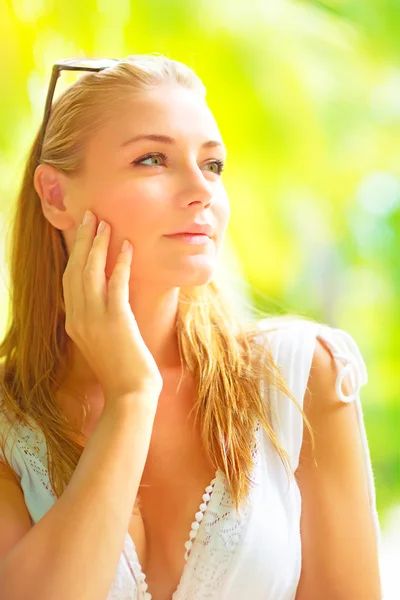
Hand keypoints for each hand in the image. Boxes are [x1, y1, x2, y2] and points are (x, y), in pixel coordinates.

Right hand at [62, 210, 162, 402]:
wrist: (130, 395)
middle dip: (82, 240)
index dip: (74, 254)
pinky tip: (127, 247)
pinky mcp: (116, 322)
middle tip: (90, 215)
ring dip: (98, 245)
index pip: (69, 280)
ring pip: (91, 273)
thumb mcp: (102, 341)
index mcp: (74, 323)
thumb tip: (106, 296)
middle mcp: (79, 318)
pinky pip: (116, 285)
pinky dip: (121, 263)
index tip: (82, 233)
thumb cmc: (122, 370)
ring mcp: (95, 320)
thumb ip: (98, 319)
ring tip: (105, 223)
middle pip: (76, 270)